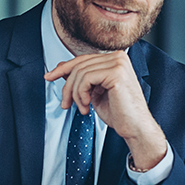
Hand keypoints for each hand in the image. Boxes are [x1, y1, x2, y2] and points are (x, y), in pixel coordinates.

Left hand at [44, 51, 166, 167]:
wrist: (135, 128)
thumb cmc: (119, 113)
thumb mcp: (94, 92)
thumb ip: (81, 79)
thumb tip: (61, 68)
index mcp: (115, 59)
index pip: (83, 59)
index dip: (63, 68)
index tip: (49, 76)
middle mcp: (118, 57)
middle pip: (79, 65)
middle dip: (67, 86)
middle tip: (66, 104)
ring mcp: (118, 63)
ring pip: (80, 72)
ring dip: (75, 94)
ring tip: (82, 108)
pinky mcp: (116, 73)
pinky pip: (86, 79)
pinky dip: (81, 94)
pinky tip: (87, 105)